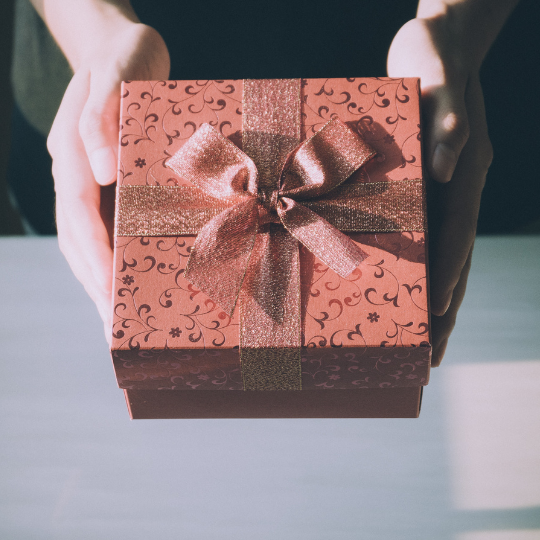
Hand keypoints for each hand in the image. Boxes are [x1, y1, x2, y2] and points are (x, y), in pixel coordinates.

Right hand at [47, 22, 169, 342]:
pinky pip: (108, 227)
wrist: (124, 51)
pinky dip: (116, 257)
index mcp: (74, 155)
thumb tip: (104, 170)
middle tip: (115, 329)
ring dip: (102, 281)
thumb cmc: (124, 62)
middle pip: (80, 239)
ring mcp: (92, 182)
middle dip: (96, 285)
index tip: (109, 295)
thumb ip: (101, 119)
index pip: (80, 216)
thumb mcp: (115, 78)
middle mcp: (79, 174)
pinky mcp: (112, 184)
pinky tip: (130, 279)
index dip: (94, 257)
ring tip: (118, 320)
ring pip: (90, 240)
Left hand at [387, 17, 492, 365]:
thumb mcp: (440, 73)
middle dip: (442, 312)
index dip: (449, 275)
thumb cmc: (436, 52)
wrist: (437, 43)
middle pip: (452, 261)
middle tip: (429, 359)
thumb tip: (449, 167)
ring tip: (417, 347)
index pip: (457, 234)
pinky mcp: (420, 190)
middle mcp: (455, 191)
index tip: (438, 317)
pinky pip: (417, 237)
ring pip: (437, 259)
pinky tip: (395, 295)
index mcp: (464, 172)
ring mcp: (440, 194)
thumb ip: (448, 117)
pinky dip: (411, 271)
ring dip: (429, 305)